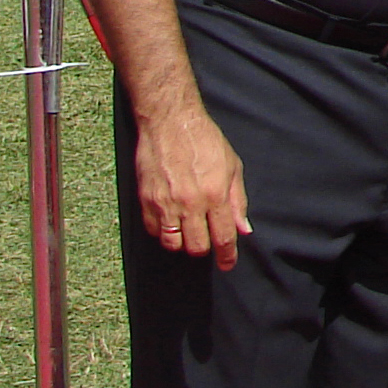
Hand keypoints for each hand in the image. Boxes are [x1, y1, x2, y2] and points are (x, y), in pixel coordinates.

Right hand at [132, 106, 251, 269]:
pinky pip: (153, 231)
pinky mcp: (145, 200)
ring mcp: (165, 203)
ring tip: (188, 231)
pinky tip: (170, 221)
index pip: (222, 238)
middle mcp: (190, 203)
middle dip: (205, 248)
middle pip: (196, 247)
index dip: (226, 256)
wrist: (170, 122)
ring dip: (182, 243)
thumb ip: (237, 201)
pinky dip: (162, 232)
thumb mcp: (233, 166)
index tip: (227, 264)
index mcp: (215, 195)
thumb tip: (242, 230)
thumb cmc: (206, 141)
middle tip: (207, 238)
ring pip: (172, 243)